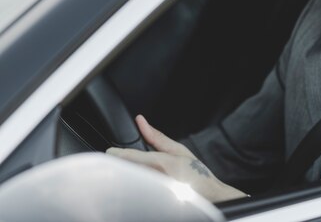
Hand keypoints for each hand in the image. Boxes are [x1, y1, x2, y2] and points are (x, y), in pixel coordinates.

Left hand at [107, 115, 246, 202]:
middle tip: (118, 161)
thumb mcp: (179, 150)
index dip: (116, 154)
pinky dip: (134, 186)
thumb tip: (141, 121)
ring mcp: (153, 191)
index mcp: (161, 163)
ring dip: (126, 175)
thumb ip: (157, 137)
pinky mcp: (153, 201)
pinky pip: (136, 192)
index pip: (129, 157)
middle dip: (120, 164)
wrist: (209, 195)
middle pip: (126, 170)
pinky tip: (138, 184)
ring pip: (130, 181)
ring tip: (128, 172)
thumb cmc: (196, 173)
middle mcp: (155, 178)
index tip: (110, 152)